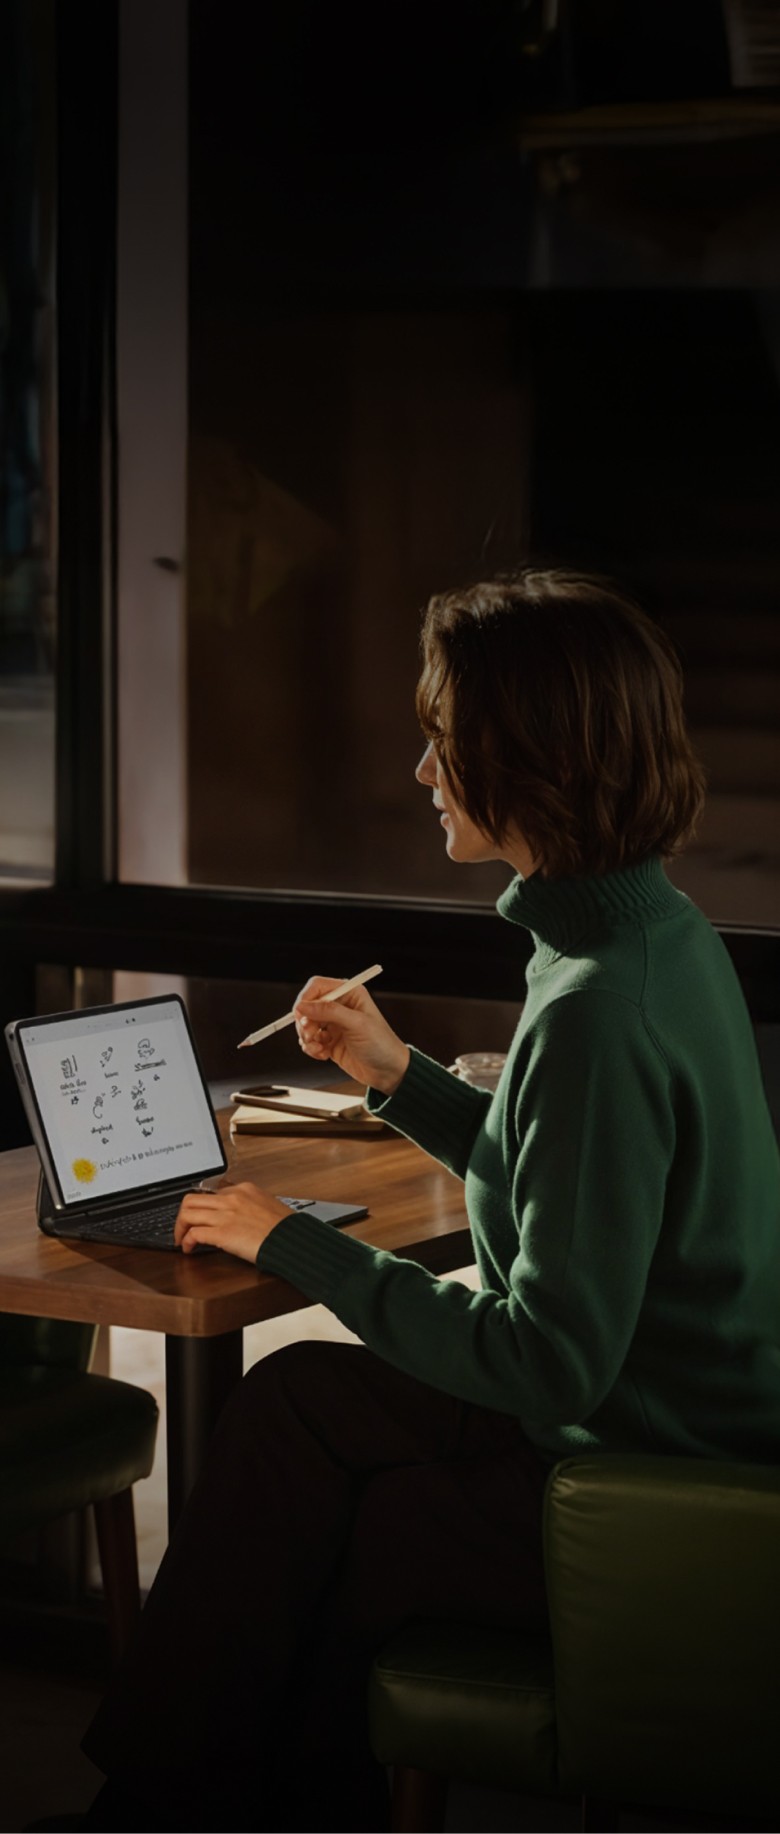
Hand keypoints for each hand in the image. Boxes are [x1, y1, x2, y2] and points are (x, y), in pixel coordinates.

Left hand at [174, 1181, 290, 1260]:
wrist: (292, 1240)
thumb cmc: (285, 1228)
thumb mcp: (267, 1205)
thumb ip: (249, 1205)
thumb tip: (238, 1215)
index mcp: (243, 1189)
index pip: (211, 1193)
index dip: (201, 1207)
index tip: (199, 1217)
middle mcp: (232, 1198)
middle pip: (192, 1199)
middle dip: (182, 1214)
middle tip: (183, 1227)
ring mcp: (226, 1214)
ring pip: (187, 1213)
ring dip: (180, 1228)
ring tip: (181, 1239)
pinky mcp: (223, 1233)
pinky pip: (194, 1233)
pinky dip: (186, 1241)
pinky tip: (188, 1248)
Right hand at [293, 976, 409, 1094]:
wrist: (388, 1072)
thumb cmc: (380, 1043)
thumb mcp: (357, 1024)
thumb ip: (330, 1011)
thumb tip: (302, 1006)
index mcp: (349, 994)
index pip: (317, 986)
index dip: (305, 998)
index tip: (300, 1015)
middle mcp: (339, 1006)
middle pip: (307, 1007)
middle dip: (305, 1023)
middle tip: (310, 1036)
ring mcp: (333, 1024)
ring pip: (306, 1025)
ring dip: (307, 1038)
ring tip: (319, 1049)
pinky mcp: (329, 1041)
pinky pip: (309, 1041)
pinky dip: (311, 1049)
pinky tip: (324, 1055)